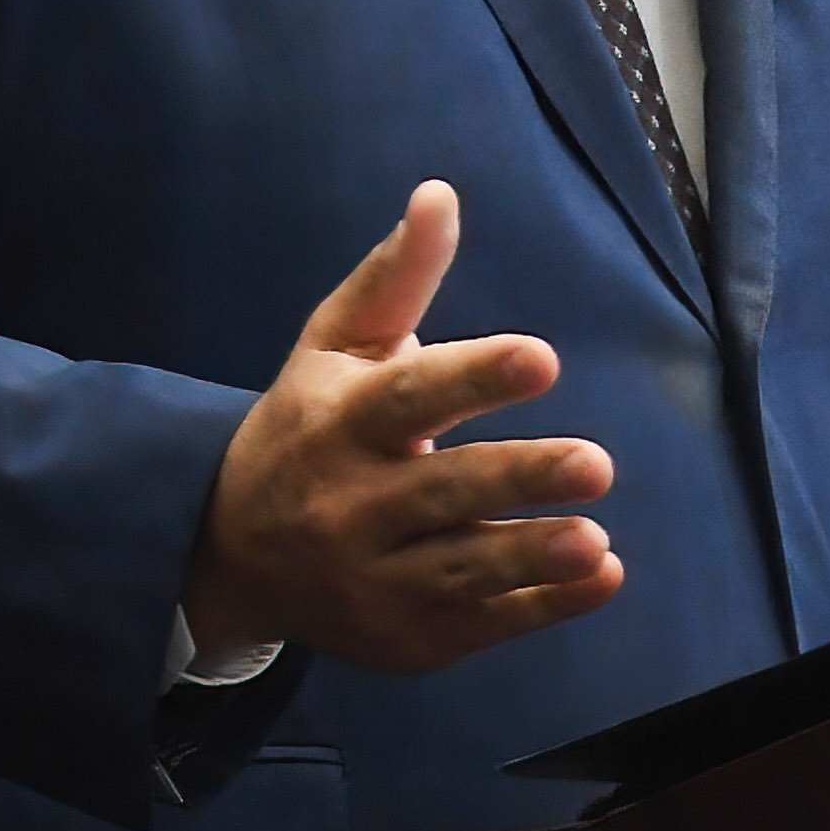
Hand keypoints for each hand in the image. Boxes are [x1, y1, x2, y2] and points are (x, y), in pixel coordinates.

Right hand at [181, 180, 622, 674]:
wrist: (230, 556)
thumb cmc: (306, 427)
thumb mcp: (334, 346)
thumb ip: (395, 276)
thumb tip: (441, 193)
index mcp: (341, 422)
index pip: (411, 398)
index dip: (475, 377)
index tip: (542, 357)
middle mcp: (352, 505)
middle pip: (443, 490)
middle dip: (518, 478)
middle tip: (596, 463)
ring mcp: (377, 580)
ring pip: (462, 569)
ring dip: (531, 555)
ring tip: (595, 540)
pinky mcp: (408, 636)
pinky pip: (482, 623)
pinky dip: (543, 607)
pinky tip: (599, 578)